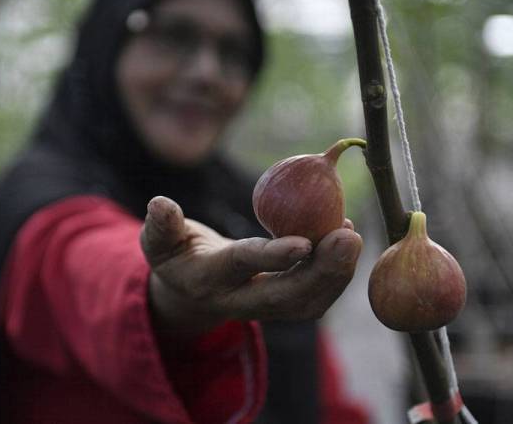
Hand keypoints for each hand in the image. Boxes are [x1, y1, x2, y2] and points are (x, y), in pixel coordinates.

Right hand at [141, 196, 361, 339]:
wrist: (190, 292)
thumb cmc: (176, 256)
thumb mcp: (159, 243)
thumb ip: (160, 227)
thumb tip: (159, 203)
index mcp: (208, 280)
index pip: (243, 266)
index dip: (272, 256)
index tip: (304, 242)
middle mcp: (239, 301)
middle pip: (285, 295)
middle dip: (320, 271)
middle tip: (349, 237)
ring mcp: (264, 309)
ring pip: (306, 303)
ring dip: (335, 275)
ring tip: (353, 238)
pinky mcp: (282, 307)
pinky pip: (313, 299)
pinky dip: (335, 275)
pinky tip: (346, 242)